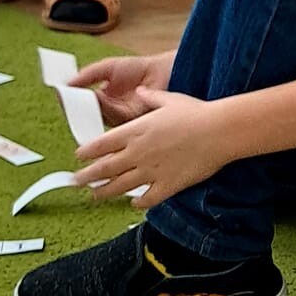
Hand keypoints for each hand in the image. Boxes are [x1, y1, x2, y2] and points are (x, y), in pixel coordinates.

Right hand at [70, 50, 175, 126]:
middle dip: (75, 107)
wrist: (163, 71)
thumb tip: (67, 82)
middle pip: (87, 114)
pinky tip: (95, 100)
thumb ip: (88, 74)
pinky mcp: (131, 121)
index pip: (83, 103)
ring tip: (76, 97)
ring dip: (87, 108)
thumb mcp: (108, 67)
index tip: (60, 92)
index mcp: (105, 99)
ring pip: (98, 116)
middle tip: (63, 98)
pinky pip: (113, 117)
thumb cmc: (139, 68)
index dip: (71, 100)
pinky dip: (103, 109)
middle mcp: (111, 111)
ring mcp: (121, 117)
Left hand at [73, 87, 229, 206]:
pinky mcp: (168, 185)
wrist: (218, 131)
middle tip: (76, 181)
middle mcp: (138, 152)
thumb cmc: (195, 113)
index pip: (101, 144)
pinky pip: (148, 198)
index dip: (86, 152)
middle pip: (104, 169)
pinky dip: (138, 203)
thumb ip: (150, 97)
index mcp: (135, 131)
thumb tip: (141, 91)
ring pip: (120, 186)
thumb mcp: (169, 99)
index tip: (79, 157)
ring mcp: (152, 171)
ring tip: (96, 196)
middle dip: (87, 177)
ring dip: (105, 192)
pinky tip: (133, 203)